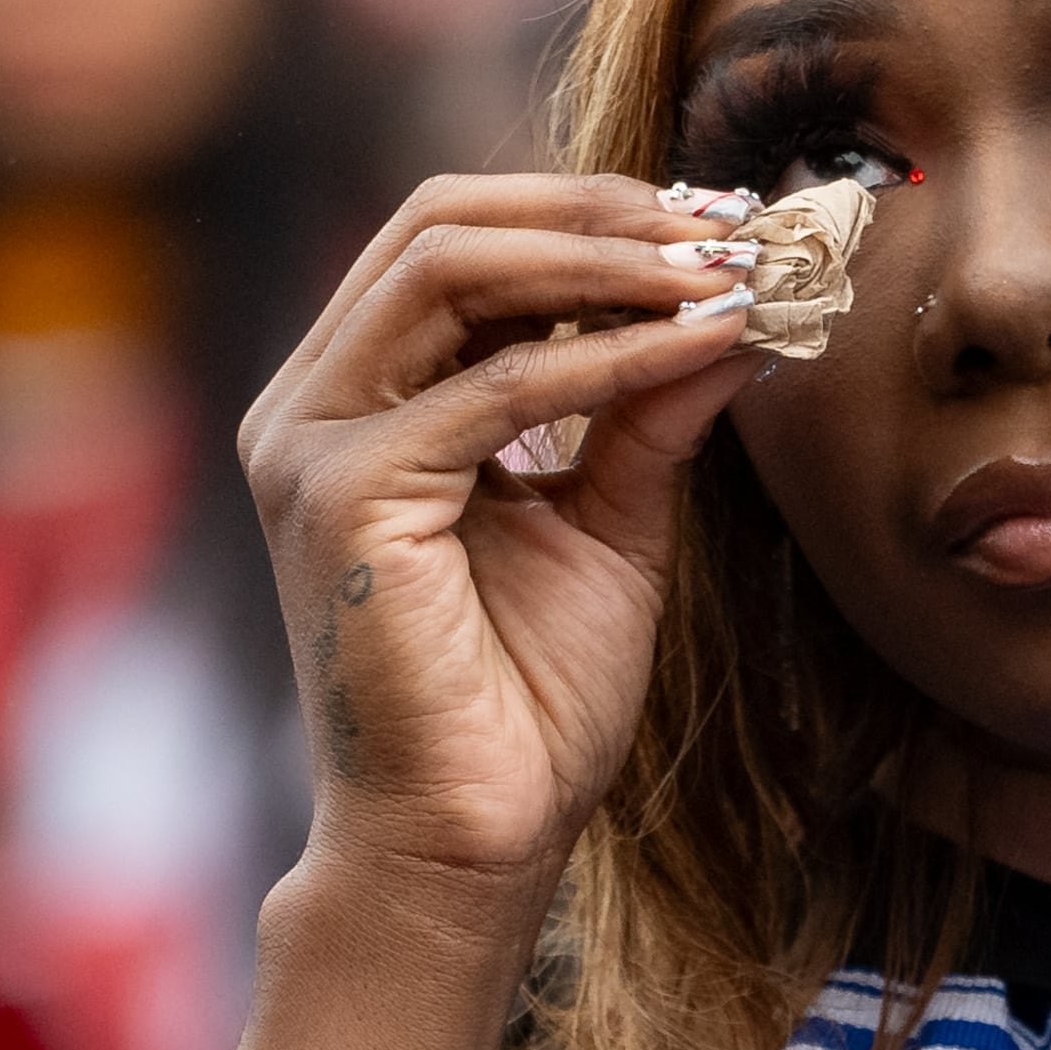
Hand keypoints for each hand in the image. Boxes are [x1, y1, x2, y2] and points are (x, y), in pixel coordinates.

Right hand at [238, 175, 764, 896]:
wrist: (474, 840)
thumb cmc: (529, 697)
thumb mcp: (610, 517)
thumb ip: (648, 406)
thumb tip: (740, 302)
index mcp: (359, 398)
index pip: (457, 240)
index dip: (588, 210)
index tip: (722, 220)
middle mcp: (313, 403)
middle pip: (442, 223)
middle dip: (598, 209)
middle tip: (732, 224)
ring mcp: (310, 443)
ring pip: (450, 268)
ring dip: (606, 256)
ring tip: (725, 269)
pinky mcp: (340, 494)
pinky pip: (493, 386)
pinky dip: (609, 354)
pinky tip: (698, 347)